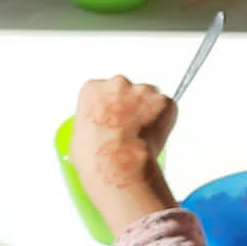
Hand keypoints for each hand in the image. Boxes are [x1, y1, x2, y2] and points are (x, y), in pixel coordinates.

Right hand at [70, 76, 175, 200]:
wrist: (119, 162)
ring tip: (142, 135)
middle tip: (129, 129)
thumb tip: (100, 132)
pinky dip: (164, 119)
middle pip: (127, 90)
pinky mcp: (163, 101)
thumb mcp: (79, 136)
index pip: (103, 90)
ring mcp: (143, 90)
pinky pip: (167, 107)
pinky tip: (154, 135)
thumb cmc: (97, 153)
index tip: (112, 119)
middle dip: (130, 105)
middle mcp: (118, 84)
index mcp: (93, 88)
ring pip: (149, 97)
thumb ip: (93, 123)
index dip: (109, 107)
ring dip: (148, 112)